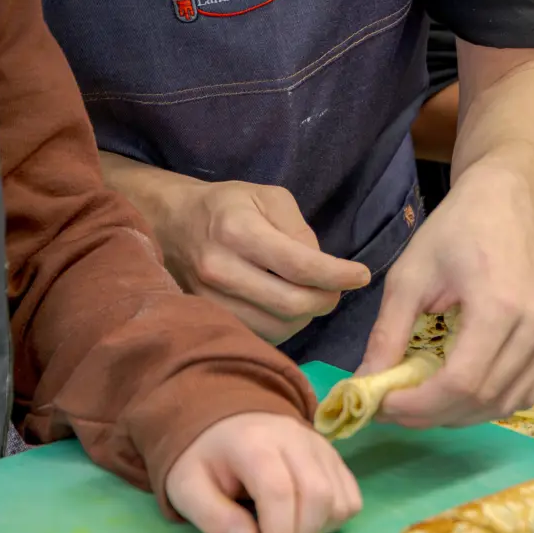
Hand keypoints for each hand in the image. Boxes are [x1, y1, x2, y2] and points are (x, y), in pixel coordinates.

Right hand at [148, 178, 370, 343]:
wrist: (172, 225)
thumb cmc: (228, 207)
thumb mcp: (268, 198)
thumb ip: (299, 230)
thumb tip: (322, 268)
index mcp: (237, 230)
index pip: (298, 265)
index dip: (336, 276)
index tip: (361, 276)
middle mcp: (220, 269)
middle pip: (291, 303)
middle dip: (325, 299)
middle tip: (337, 290)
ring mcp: (210, 300)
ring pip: (278, 326)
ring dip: (305, 315)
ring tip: (310, 295)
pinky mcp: (209, 319)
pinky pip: (260, 335)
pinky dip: (284, 325)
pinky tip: (286, 306)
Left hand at [166, 413, 361, 532]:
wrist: (227, 424)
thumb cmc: (207, 461)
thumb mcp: (188, 488)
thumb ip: (214, 519)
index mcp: (253, 442)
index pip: (279, 491)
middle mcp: (294, 437)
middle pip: (317, 495)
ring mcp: (320, 445)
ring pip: (339, 500)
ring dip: (318, 532)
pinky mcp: (335, 457)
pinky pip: (350, 497)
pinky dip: (333, 521)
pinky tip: (305, 521)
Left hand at [361, 164, 533, 427]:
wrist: (505, 206)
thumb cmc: (453, 232)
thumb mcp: (410, 276)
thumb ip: (389, 332)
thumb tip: (365, 383)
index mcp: (499, 306)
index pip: (461, 382)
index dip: (420, 405)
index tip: (383, 405)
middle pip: (482, 399)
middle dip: (431, 414)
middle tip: (393, 408)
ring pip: (503, 404)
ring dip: (457, 415)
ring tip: (420, 402)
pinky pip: (521, 393)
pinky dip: (485, 405)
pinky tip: (454, 392)